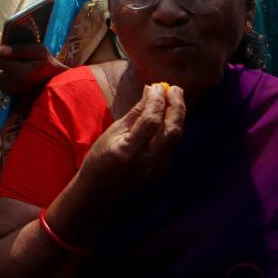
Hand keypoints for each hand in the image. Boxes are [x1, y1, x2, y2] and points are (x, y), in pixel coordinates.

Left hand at [0, 28, 67, 97]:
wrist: (52, 80)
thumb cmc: (46, 62)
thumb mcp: (39, 51)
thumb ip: (20, 49)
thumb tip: (1, 49)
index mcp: (21, 73)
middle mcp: (13, 84)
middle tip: (0, 36)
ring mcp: (8, 89)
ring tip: (0, 45)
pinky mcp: (6, 91)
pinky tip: (1, 57)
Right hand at [79, 83, 185, 197]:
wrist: (100, 191)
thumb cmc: (100, 158)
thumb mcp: (113, 132)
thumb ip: (135, 113)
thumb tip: (151, 91)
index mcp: (129, 150)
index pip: (152, 121)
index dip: (157, 100)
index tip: (157, 86)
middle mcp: (148, 161)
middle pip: (172, 130)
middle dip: (176, 106)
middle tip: (174, 88)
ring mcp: (157, 168)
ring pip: (177, 137)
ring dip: (178, 115)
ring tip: (174, 97)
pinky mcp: (162, 170)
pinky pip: (172, 145)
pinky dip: (172, 126)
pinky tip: (168, 115)